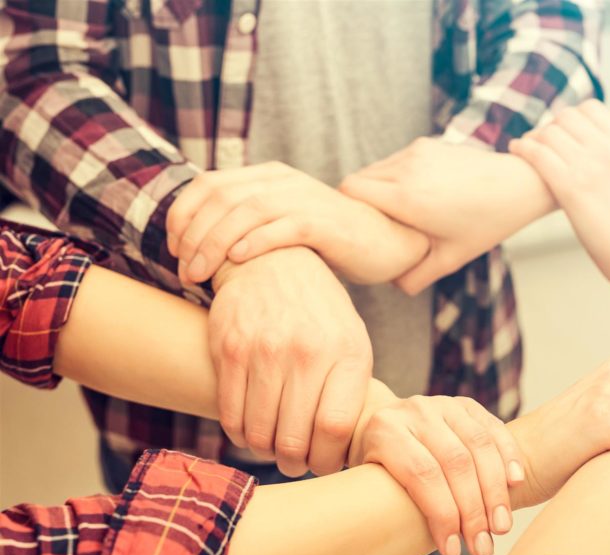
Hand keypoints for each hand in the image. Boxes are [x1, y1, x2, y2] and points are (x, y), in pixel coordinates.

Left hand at [166, 162, 428, 286]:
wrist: (387, 241)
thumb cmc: (331, 241)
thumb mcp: (283, 223)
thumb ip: (249, 223)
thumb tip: (201, 246)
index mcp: (268, 176)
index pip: (209, 184)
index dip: (183, 214)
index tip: (174, 249)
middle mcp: (282, 181)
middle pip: (221, 197)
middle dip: (193, 235)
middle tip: (184, 270)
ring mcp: (304, 199)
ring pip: (246, 211)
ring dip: (214, 243)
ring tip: (201, 274)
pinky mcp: (324, 223)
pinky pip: (282, 227)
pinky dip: (255, 242)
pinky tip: (237, 261)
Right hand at [209, 247, 371, 475]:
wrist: (275, 263)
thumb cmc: (320, 315)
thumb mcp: (352, 342)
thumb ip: (351, 391)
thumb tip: (345, 450)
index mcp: (347, 353)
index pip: (335, 428)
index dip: (326, 459)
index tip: (322, 464)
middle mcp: (307, 351)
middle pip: (293, 438)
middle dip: (293, 463)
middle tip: (294, 462)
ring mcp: (265, 350)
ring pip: (258, 432)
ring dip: (265, 451)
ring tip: (273, 446)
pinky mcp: (229, 349)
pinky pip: (230, 414)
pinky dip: (239, 433)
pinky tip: (250, 429)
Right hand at [340, 138, 553, 294]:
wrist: (518, 185)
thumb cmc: (486, 225)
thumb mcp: (450, 259)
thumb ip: (414, 276)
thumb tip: (390, 283)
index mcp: (407, 198)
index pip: (348, 192)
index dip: (347, 212)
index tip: (358, 231)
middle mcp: (406, 169)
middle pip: (356, 180)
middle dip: (359, 203)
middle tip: (374, 227)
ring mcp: (416, 152)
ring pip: (374, 169)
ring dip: (377, 189)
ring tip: (395, 214)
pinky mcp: (426, 144)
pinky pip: (394, 160)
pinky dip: (394, 177)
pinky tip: (415, 196)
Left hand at [350, 394, 522, 554]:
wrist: (376, 428)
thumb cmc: (373, 478)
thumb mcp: (363, 504)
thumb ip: (381, 545)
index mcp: (383, 432)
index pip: (421, 475)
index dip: (442, 515)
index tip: (453, 551)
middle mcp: (414, 411)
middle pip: (455, 463)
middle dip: (473, 510)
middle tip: (483, 547)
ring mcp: (442, 404)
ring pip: (479, 446)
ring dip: (495, 491)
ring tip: (500, 527)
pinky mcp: (466, 406)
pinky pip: (494, 430)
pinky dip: (509, 458)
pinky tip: (516, 486)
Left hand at [510, 100, 609, 301]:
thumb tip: (591, 152)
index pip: (590, 109)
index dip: (570, 118)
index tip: (561, 132)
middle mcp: (609, 149)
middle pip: (566, 118)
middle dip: (550, 127)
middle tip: (540, 142)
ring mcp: (589, 166)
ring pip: (549, 133)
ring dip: (533, 137)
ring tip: (524, 146)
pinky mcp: (571, 187)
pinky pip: (537, 154)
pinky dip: (522, 147)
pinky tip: (516, 150)